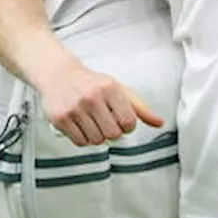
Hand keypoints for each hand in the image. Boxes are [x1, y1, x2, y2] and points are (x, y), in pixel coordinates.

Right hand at [36, 61, 163, 145]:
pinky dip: (84, 139)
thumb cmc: (91, 83)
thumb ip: (140, 108)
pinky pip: (80, 142)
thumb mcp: (119, 89)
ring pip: (97, 140)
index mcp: (110, 88)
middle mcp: (92, 97)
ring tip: (93, 122)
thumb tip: (159, 122)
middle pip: (113, 134)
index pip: (129, 122)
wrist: (59, 75)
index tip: (122, 121)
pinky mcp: (61, 118)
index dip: (128, 126)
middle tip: (106, 121)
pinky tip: (82, 126)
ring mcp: (75, 108)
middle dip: (112, 132)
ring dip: (97, 136)